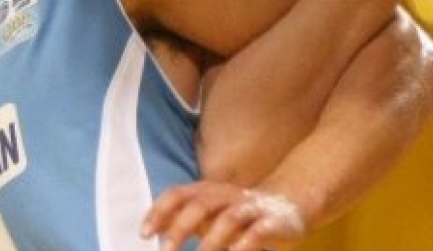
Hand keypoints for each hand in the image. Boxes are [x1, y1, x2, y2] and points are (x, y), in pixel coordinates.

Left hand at [141, 180, 305, 250]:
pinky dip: (245, 242)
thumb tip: (156, 229)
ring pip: (228, 219)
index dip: (159, 211)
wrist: (288, 203)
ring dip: (211, 240)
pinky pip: (258, 231)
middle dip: (181, 228)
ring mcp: (250, 207)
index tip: (144, 233)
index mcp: (207, 190)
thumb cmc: (239, 211)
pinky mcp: (273, 221)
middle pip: (200, 205)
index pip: (178, 195)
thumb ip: (184, 218)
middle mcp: (227, 195)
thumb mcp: (209, 211)